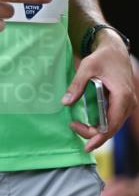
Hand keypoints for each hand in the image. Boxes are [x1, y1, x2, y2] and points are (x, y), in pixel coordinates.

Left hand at [62, 32, 136, 152]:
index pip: (111, 125)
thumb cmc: (102, 57)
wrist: (115, 50)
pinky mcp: (124, 104)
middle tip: (73, 126)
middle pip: (112, 129)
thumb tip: (65, 102)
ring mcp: (128, 105)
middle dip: (93, 134)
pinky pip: (113, 120)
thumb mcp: (87, 67)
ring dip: (96, 130)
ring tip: (77, 125)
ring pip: (113, 126)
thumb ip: (77, 85)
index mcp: (122, 95)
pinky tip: (87, 124)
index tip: (85, 145)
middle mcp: (129, 103)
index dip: (98, 138)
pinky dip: (101, 124)